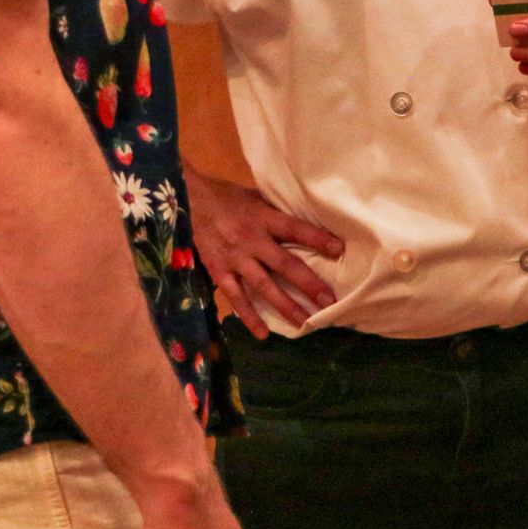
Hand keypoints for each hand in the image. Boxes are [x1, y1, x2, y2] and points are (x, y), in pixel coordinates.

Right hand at [184, 167, 342, 339]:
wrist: (188, 201)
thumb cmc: (227, 197)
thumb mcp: (256, 196)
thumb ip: (277, 212)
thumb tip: (307, 220)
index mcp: (264, 217)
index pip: (296, 229)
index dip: (317, 239)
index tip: (339, 250)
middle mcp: (252, 239)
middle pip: (285, 264)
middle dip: (309, 284)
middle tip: (330, 302)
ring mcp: (235, 258)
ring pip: (263, 286)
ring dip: (285, 305)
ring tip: (304, 322)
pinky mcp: (218, 271)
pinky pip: (236, 296)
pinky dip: (249, 315)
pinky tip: (263, 332)